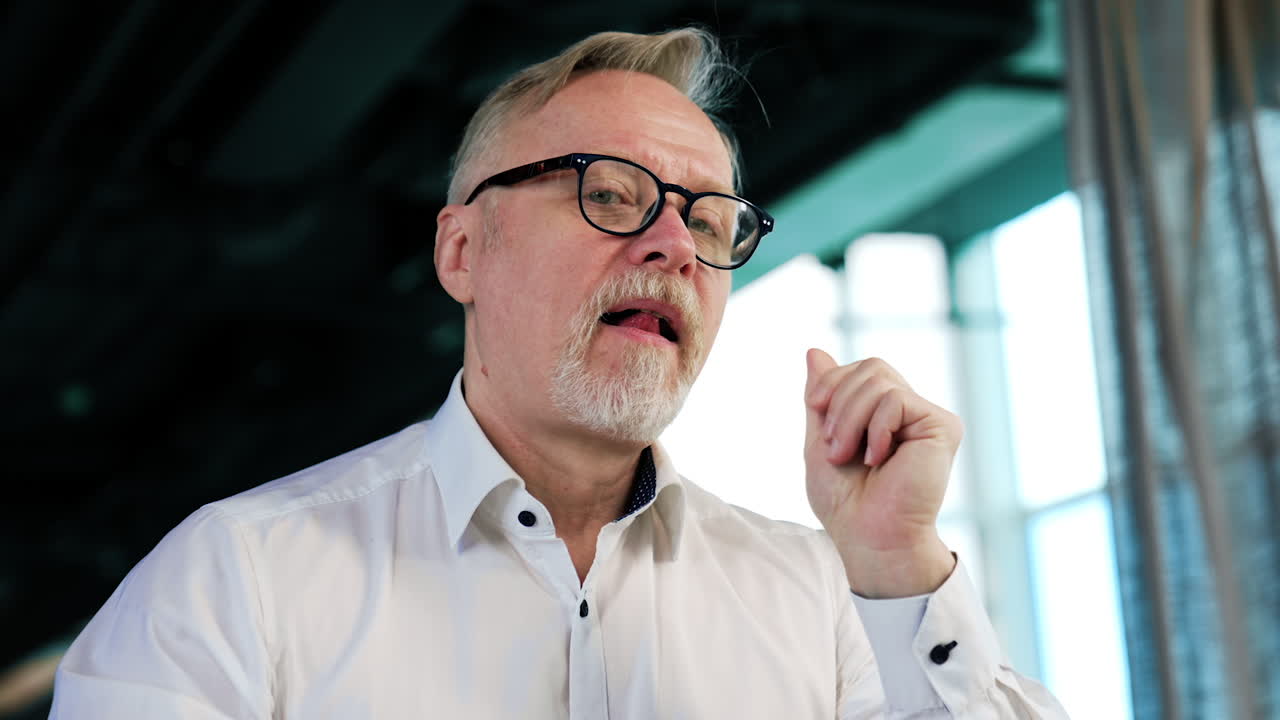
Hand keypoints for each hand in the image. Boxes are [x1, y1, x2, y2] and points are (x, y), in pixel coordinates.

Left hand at [803, 349, 959, 597]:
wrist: (869, 537)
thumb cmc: (846, 500)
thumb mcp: (821, 438)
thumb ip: (821, 396)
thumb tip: (814, 351)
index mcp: (885, 413)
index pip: (860, 369)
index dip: (831, 383)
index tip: (815, 412)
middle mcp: (911, 411)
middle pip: (870, 367)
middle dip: (838, 402)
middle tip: (834, 447)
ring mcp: (928, 418)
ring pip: (880, 380)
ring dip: (850, 418)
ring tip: (848, 455)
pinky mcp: (943, 427)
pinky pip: (897, 399)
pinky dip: (875, 428)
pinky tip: (879, 459)